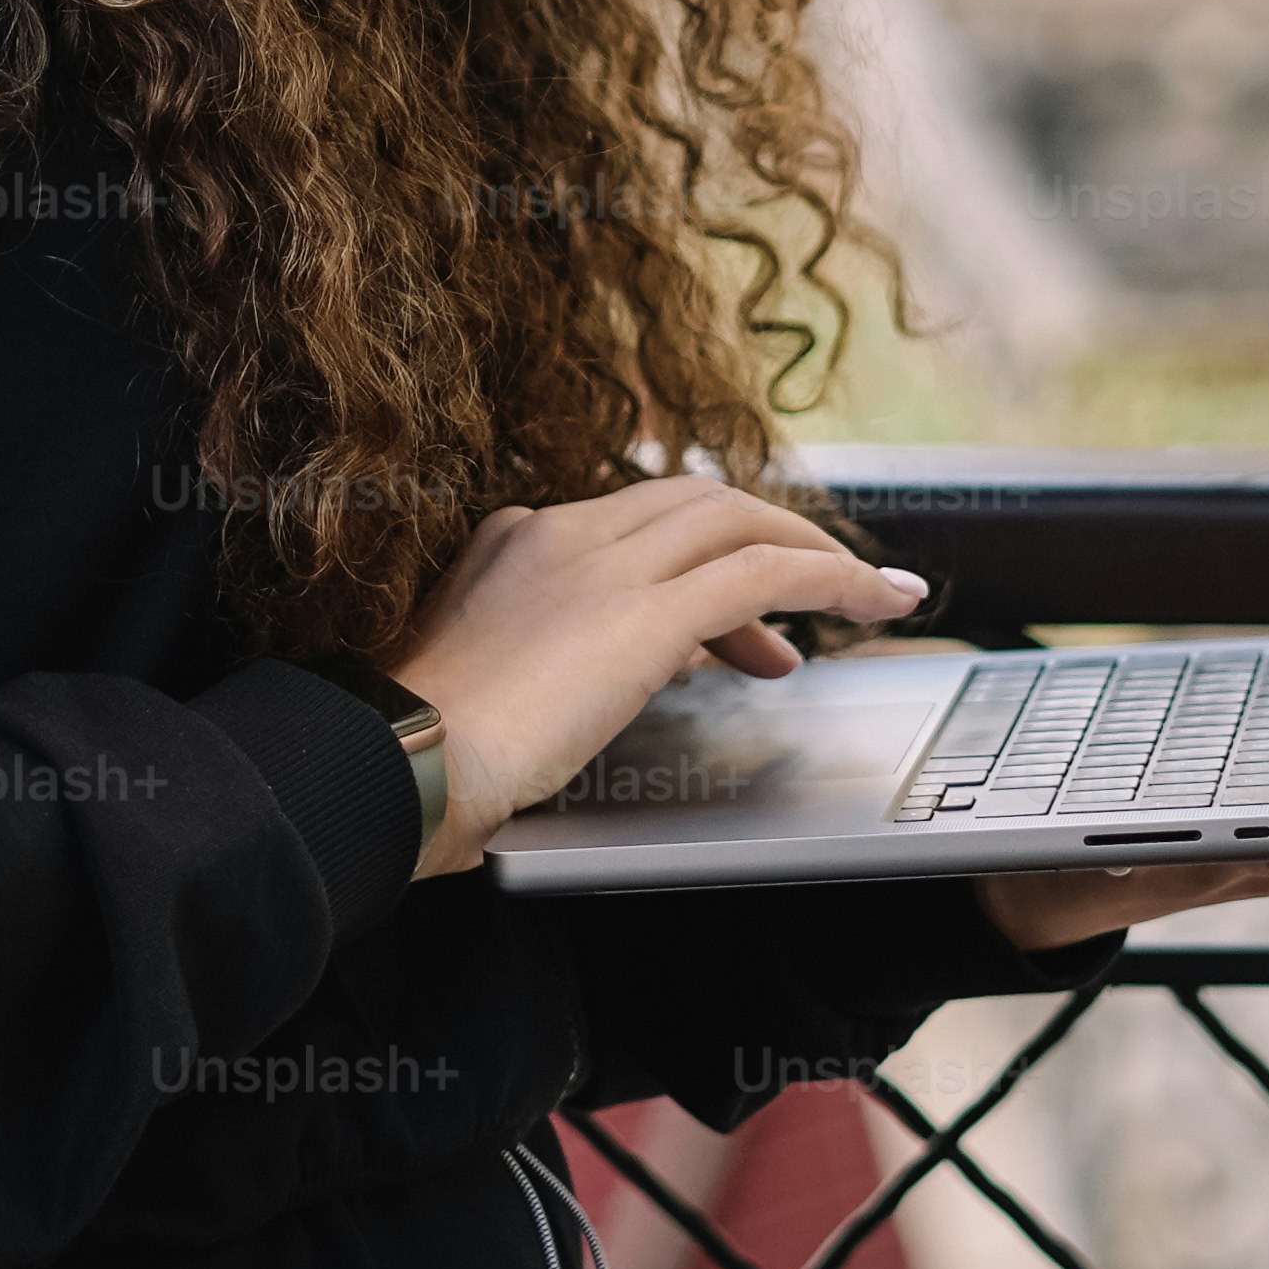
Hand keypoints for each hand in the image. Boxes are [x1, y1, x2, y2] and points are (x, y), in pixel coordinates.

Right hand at [382, 469, 931, 876]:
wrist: (392, 765)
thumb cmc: (418, 756)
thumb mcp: (488, 688)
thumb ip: (553, 665)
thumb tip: (624, 677)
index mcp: (513, 540)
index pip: (634, 523)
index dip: (701, 559)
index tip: (736, 626)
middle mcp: (559, 534)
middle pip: (696, 503)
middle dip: (768, 539)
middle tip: (823, 592)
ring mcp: (600, 565)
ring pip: (737, 521)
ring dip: (815, 552)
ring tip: (873, 593)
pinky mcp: (642, 614)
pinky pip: (764, 574)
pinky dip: (831, 578)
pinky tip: (876, 601)